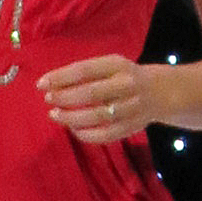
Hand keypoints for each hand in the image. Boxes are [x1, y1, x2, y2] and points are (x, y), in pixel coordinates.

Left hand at [39, 55, 160, 144]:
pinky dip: (85, 134)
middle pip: (90, 94)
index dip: (60, 78)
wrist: (160, 91)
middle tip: (49, 99)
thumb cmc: (122, 76)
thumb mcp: (109, 65)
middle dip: (64, 98)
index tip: (41, 84)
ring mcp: (131, 107)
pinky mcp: (131, 127)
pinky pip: (105, 135)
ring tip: (55, 115)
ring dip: (71, 118)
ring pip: (97, 116)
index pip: (85, 70)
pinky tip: (72, 129)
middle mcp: (127, 85)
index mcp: (118, 65)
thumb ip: (84, 72)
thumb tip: (51, 83)